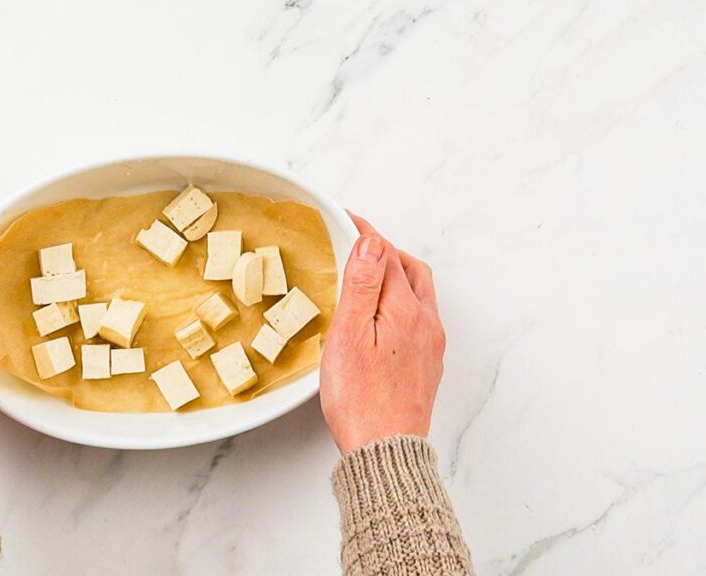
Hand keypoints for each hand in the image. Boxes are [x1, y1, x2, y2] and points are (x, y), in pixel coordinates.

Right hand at [321, 214, 445, 454]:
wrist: (385, 450)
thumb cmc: (361, 399)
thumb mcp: (349, 334)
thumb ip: (362, 285)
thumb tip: (373, 243)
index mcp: (406, 310)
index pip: (386, 257)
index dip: (366, 234)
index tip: (347, 219)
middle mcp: (426, 325)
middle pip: (413, 272)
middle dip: (388, 252)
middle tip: (360, 246)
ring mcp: (430, 348)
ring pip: (419, 297)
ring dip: (398, 278)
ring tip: (370, 278)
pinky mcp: (426, 368)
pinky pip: (420, 321)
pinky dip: (402, 305)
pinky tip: (383, 319)